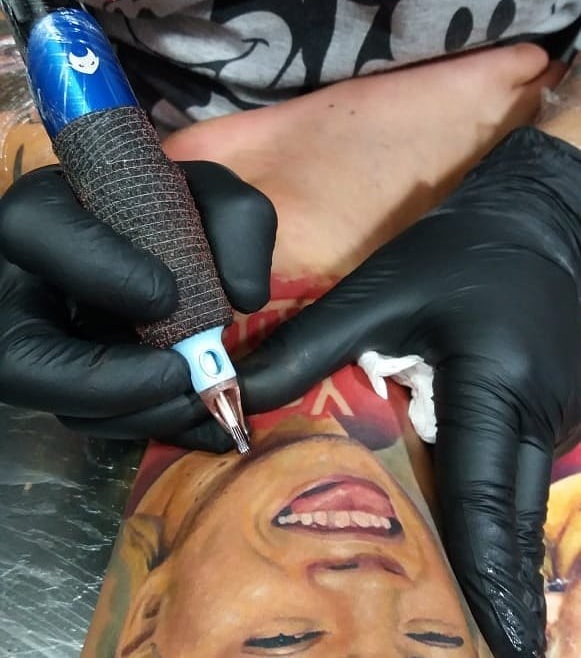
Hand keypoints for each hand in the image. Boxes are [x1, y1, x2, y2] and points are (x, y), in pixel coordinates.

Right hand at [0, 161, 276, 451]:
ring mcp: (35, 341)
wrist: (162, 241)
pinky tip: (200, 421)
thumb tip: (245, 298)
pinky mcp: (65, 379)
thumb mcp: (210, 197)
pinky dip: (148, 425)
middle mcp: (19, 286)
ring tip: (197, 402)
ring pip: (55, 405)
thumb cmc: (174, 211)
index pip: (32, 229)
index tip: (167, 296)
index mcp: (44, 214)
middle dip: (105, 383)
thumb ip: (237, 223)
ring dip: (131, 415)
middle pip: (20, 358)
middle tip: (181, 378)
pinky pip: (89, 420)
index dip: (98, 269)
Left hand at [184, 127, 580, 655]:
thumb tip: (238, 400)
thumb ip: (308, 348)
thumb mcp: (380, 293)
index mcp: (499, 390)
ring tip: (459, 610)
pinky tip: (469, 536)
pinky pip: (521, 480)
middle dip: (491, 588)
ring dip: (490, 553)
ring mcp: (561, 422)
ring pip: (520, 507)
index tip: (501, 648)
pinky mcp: (558, 415)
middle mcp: (542, 419)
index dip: (491, 583)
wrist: (539, 222)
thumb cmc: (456, 254)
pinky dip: (495, 515)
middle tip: (465, 641)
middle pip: (512, 523)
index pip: (490, 504)